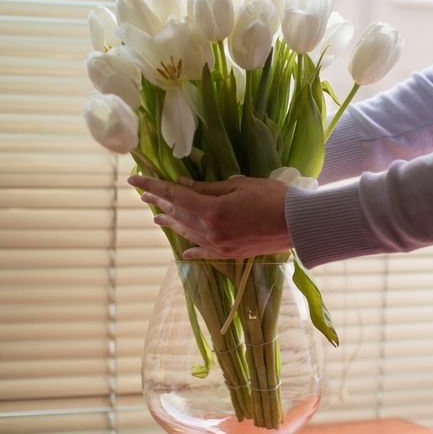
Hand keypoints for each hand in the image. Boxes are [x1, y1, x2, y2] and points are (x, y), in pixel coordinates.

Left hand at [127, 175, 291, 259]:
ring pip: (187, 233)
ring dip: (171, 223)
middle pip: (178, 214)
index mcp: (212, 210)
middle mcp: (211, 231)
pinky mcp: (231, 254)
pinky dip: (193, 250)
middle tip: (143, 194)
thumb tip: (182, 184)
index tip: (133, 179)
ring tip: (156, 218)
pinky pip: (205, 253)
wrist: (299, 224)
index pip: (174, 195)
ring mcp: (220, 245)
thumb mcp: (240, 185)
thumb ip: (209, 187)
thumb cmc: (273, 197)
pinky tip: (184, 251)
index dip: (152, 186)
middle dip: (159, 202)